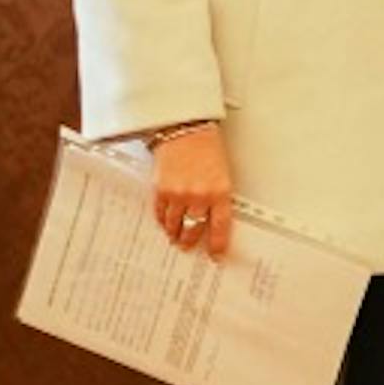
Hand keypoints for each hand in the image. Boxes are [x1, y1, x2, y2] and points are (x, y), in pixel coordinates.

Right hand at [148, 123, 235, 258]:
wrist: (185, 130)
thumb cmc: (206, 148)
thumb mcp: (222, 173)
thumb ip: (217, 195)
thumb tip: (212, 216)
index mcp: (220, 192)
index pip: (220, 226)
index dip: (217, 244)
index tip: (215, 254)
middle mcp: (199, 196)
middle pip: (194, 229)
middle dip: (191, 240)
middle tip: (188, 246)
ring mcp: (179, 194)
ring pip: (176, 224)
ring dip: (175, 233)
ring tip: (175, 237)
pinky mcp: (161, 190)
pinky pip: (161, 213)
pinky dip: (163, 221)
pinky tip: (165, 223)